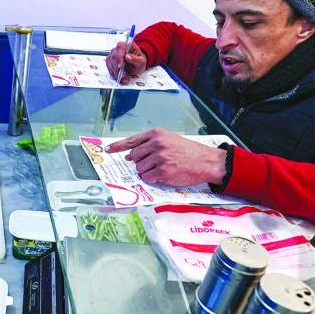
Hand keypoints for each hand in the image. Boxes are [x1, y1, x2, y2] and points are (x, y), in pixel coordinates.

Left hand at [104, 128, 227, 185]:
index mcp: (156, 134)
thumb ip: (149, 145)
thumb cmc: (188, 151)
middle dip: (140, 163)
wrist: (206, 161)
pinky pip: (147, 178)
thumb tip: (129, 156)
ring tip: (162, 168)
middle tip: (153, 163)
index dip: (117, 146)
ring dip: (147, 172)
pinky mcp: (163, 171)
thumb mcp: (169, 140)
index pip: (131, 141)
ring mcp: (159, 158)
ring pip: (140, 169)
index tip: (108, 150)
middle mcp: (156, 144)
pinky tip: (163, 175)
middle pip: (133, 157)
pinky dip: (153, 179)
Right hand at [105, 40, 146, 83]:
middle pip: (114, 56)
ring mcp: (113, 54)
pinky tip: (119, 76)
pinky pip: (109, 67)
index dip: (119, 57)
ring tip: (124, 77)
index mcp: (127, 44)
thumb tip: (127, 57)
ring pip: (110, 62)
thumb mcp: (141, 61)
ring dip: (116, 72)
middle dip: (118, 68)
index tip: (120, 66)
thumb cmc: (139, 61)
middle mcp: (119, 48)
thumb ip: (135, 59)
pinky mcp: (110, 60)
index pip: (120, 47)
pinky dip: (113, 73)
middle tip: (124, 75)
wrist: (136, 65)